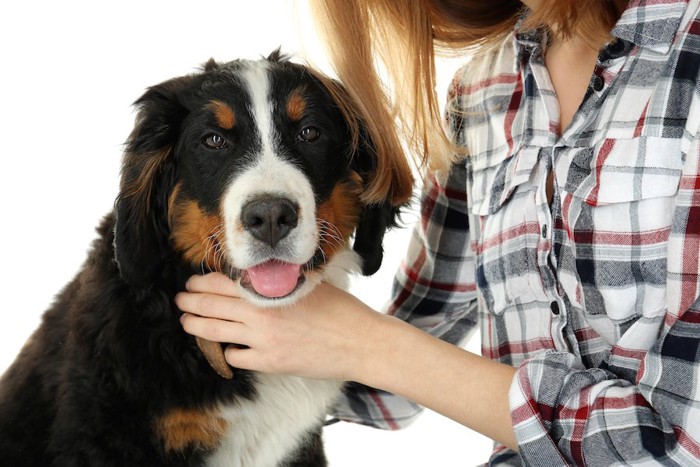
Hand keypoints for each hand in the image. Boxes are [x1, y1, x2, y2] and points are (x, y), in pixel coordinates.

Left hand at [176, 272, 387, 380]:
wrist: (359, 342)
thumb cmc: (340, 310)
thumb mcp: (308, 284)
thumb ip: (278, 283)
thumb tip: (253, 280)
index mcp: (270, 291)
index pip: (223, 283)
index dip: (201, 283)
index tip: (192, 283)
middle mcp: (261, 314)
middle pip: (212, 307)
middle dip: (190, 303)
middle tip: (180, 301)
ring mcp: (263, 341)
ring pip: (216, 333)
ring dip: (196, 327)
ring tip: (187, 323)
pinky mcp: (269, 363)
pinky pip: (236, 358)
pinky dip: (228, 352)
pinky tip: (227, 348)